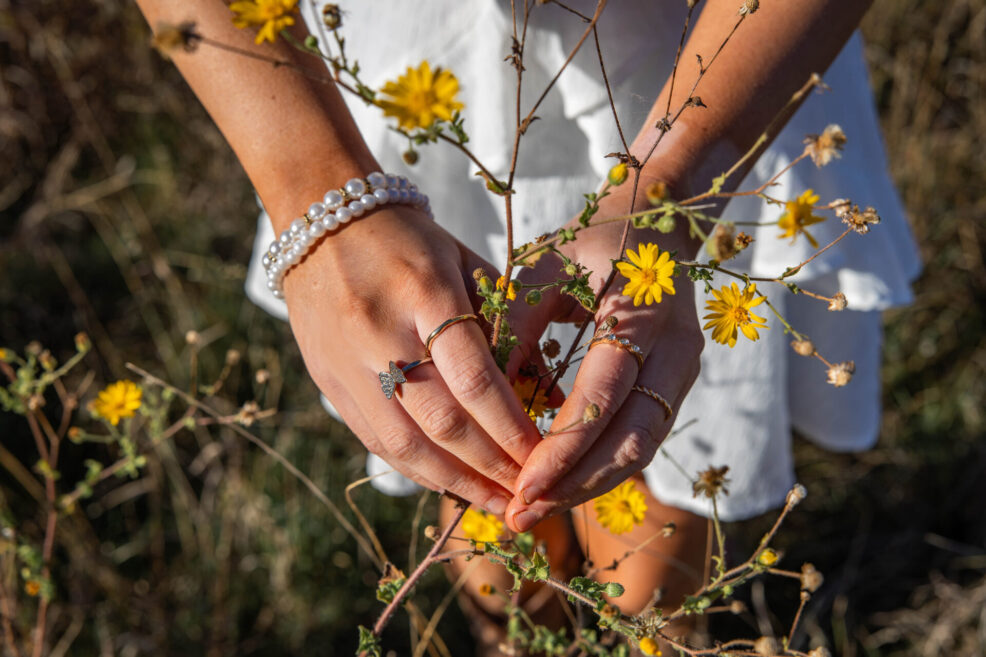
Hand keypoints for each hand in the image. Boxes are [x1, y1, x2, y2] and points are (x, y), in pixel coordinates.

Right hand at [282, 205, 542, 514]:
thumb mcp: (466, 264)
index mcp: (424, 291)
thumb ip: (507, 325)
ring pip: (405, 444)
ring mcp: (347, 362)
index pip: (474, 377)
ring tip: (496, 505)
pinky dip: (418, 470)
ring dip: (457, 483)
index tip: (546, 456)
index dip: (512, 426)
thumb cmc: (408, 239)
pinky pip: (375, 440)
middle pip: (443, 421)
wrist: (319, 219)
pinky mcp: (328, 381)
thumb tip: (553, 394)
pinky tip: (451, 484)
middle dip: (492, 467)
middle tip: (530, 494)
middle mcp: (381, 332)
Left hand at [502, 187, 703, 531]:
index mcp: (646, 313)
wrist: (656, 232)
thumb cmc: (591, 242)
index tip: (521, 484)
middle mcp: (678, 350)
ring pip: (642, 449)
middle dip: (576, 483)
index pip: (605, 395)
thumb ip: (516, 320)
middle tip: (522, 513)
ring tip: (533, 509)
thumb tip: (485, 393)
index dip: (564, 446)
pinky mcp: (674, 389)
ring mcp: (683, 374)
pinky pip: (641, 440)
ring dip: (588, 485)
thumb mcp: (547, 265)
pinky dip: (600, 468)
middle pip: (633, 438)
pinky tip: (558, 485)